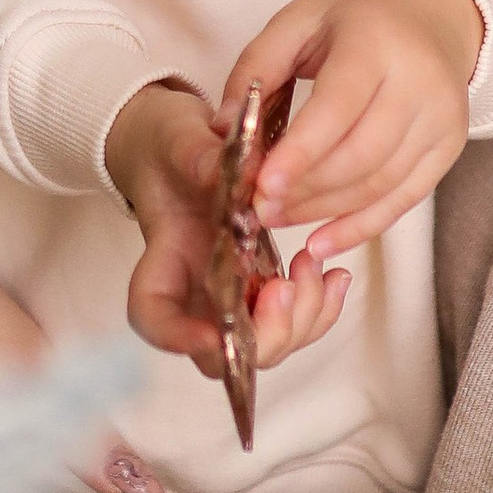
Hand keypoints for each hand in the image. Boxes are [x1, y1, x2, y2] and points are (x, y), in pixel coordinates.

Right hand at [106, 78, 347, 385]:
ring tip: (315, 264)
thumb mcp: (176, 139)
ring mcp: (231, 298)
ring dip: (301, 319)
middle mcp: (195, 296)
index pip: (156, 318)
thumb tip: (235, 172)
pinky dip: (321, 306)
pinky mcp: (261, 289)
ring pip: (266, 346)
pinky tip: (335, 274)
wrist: (183, 148)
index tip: (216, 332)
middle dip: (265, 333)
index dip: (182, 338)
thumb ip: (198, 156)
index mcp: (162, 262)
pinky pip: (294, 319)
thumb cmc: (170, 148)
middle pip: (222, 354)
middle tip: (286, 285)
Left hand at [223, 0, 484, 260]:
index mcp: (377, 41)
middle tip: (258, 208)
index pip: (338, 108)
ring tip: (279, 219)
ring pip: (380, 183)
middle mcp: (421, 81)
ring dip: (325, 211)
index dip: (299, 153)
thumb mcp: (298, 19)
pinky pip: (404, 199)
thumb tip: (222, 131)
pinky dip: (362, 226)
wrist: (435, 11)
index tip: (260, 186)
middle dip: (305, 190)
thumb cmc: (357, 14)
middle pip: (360, 155)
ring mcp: (442, 118)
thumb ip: (255, 68)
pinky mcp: (449, 146)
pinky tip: (323, 240)